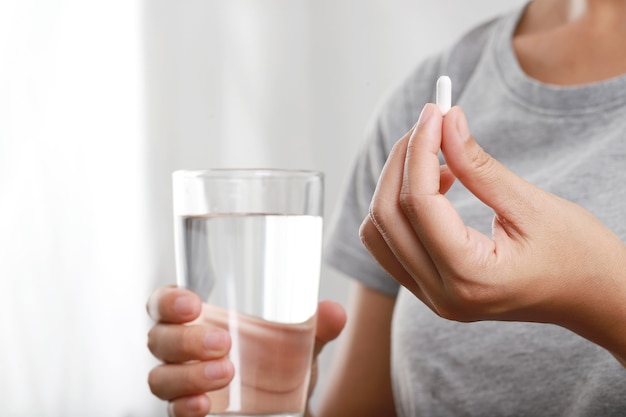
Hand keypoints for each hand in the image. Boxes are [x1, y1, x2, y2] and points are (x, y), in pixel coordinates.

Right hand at [146, 287, 345, 416]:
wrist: (288, 404)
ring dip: (188, 376)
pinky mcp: (189, 411)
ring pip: (161, 377)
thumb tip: (335, 313)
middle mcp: (183, 348)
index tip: (192, 304)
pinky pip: (173, 411)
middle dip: (185, 340)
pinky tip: (205, 406)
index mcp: (200, 318)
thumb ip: (317, 325)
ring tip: (226, 372)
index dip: (167, 301)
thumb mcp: (300, 339)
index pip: (164, 302)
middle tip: (223, 342)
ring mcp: (183, 382)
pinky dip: (185, 408)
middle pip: (159, 339)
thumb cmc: (279, 358)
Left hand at [359, 104, 625, 358]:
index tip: (434, 111)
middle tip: (431, 124)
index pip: (418, 203)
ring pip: (379, 232)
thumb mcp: (532, 205)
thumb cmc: (578, 254)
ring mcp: (432, 297)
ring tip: (436, 158)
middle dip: (402, 161)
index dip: (420, 149)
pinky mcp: (430, 289)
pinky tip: (435, 186)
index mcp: (470, 276)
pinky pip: (391, 244)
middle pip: (387, 217)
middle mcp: (442, 295)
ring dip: (395, 185)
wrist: (592, 298)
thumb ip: (479, 165)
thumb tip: (445, 119)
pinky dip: (400, 208)